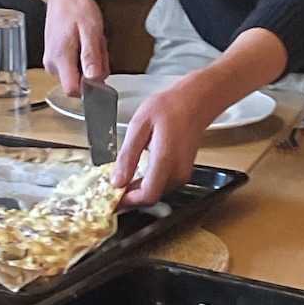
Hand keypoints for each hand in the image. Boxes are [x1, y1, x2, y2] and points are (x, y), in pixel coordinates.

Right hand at [43, 0, 108, 95]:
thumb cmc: (77, 9)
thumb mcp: (91, 30)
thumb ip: (91, 56)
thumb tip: (94, 79)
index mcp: (60, 58)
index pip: (72, 90)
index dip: (90, 86)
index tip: (98, 70)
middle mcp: (52, 63)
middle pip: (80, 82)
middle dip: (94, 67)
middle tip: (97, 46)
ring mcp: (52, 61)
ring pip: (79, 73)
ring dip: (91, 60)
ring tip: (90, 40)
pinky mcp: (54, 58)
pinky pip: (75, 65)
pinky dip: (84, 56)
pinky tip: (85, 41)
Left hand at [112, 75, 211, 206]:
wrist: (194, 103)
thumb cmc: (169, 108)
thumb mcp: (139, 125)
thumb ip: (128, 155)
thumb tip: (117, 181)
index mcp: (166, 160)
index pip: (147, 195)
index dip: (127, 201)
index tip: (111, 197)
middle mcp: (177, 172)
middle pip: (150, 197)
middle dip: (129, 197)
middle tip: (109, 188)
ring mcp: (182, 174)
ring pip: (156, 193)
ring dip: (137, 190)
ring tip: (120, 179)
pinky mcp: (183, 173)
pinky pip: (162, 185)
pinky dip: (147, 184)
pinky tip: (135, 174)